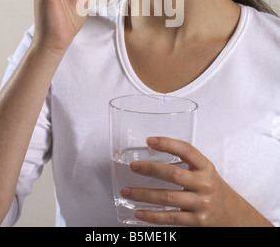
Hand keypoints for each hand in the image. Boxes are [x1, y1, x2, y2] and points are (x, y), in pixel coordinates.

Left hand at [121, 137, 272, 226]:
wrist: (234, 216)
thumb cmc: (214, 190)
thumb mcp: (205, 172)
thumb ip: (187, 163)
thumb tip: (155, 151)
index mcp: (206, 167)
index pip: (187, 150)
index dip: (168, 143)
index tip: (150, 141)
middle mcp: (204, 184)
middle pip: (174, 174)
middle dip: (150, 169)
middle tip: (134, 166)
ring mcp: (201, 203)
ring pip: (168, 197)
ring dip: (144, 195)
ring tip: (127, 191)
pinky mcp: (196, 221)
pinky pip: (170, 218)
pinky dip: (152, 216)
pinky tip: (139, 212)